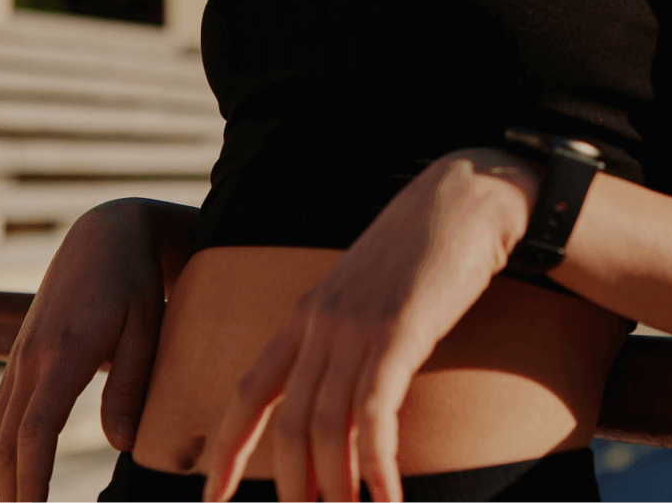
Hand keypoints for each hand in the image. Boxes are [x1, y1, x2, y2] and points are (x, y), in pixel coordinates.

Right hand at [0, 199, 178, 502]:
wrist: (104, 235)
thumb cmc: (134, 282)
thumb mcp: (146, 329)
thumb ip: (132, 386)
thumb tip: (120, 444)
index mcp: (64, 353)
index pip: (36, 433)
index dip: (32, 483)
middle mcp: (32, 356)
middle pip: (8, 441)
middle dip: (12, 493)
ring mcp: (21, 354)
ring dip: (3, 476)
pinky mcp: (21, 353)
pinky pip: (1, 411)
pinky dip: (1, 448)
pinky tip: (11, 472)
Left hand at [199, 151, 537, 502]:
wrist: (463, 199)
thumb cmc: (422, 250)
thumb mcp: (367, 294)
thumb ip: (346, 337)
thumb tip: (347, 394)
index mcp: (305, 316)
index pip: (248, 390)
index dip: (226, 446)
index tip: (209, 494)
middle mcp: (319, 324)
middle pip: (285, 423)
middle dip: (290, 487)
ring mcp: (356, 328)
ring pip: (326, 426)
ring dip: (336, 488)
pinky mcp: (397, 333)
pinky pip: (375, 414)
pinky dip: (378, 467)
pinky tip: (388, 500)